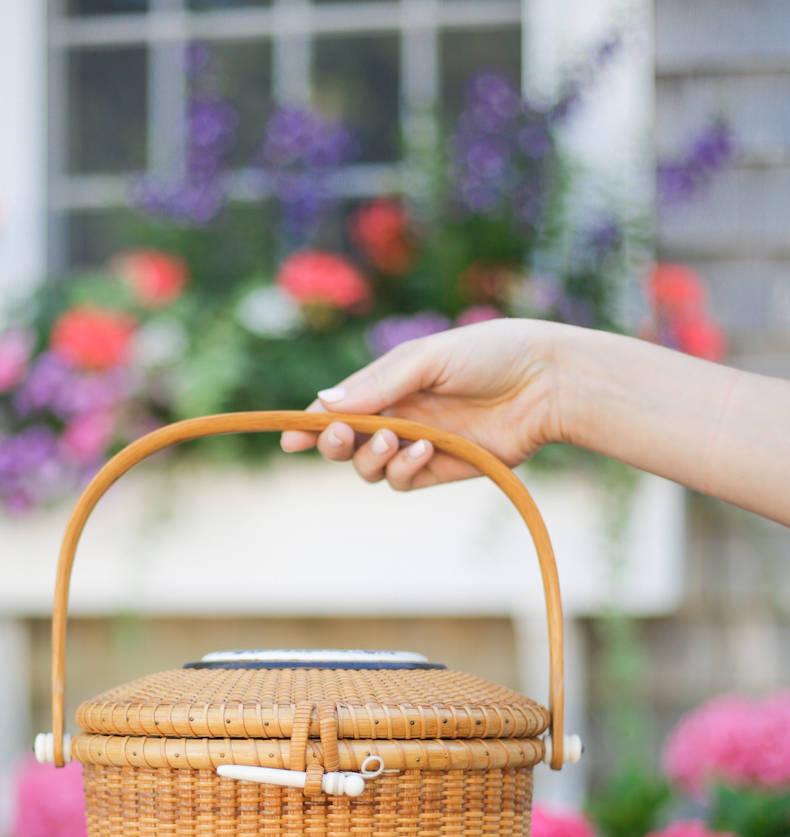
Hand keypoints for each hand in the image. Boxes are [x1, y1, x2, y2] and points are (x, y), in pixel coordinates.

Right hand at [280, 318, 565, 488]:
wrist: (547, 382)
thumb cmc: (489, 354)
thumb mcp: (425, 358)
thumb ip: (375, 384)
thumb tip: (322, 404)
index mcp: (389, 383)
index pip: (338, 408)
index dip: (310, 424)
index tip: (289, 438)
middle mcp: (398, 415)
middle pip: (345, 444)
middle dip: (335, 443)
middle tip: (342, 435)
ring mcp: (418, 445)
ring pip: (369, 468)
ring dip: (371, 456)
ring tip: (396, 438)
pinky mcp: (442, 469)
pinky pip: (403, 482)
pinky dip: (404, 470)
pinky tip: (425, 450)